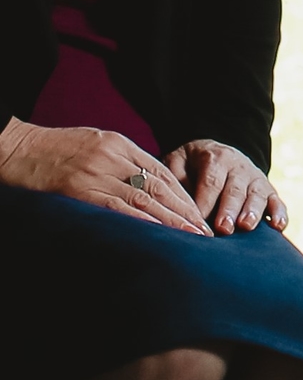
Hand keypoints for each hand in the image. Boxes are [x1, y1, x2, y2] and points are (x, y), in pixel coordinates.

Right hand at [0, 118, 206, 231]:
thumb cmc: (53, 149)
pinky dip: (141, 221)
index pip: (162, 171)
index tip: (200, 213)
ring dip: (171, 219)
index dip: (184, 195)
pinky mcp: (78, 188)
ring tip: (191, 236)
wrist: (14, 147)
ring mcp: (96, 171)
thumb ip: (120, 161)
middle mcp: (113, 155)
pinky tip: (157, 234)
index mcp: (119, 144)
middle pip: (159, 185)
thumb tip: (146, 186)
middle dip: (185, 209)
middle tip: (206, 230)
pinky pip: (116, 207)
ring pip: (144, 197)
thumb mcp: (94, 145)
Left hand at [166, 140, 286, 233]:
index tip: (197, 222)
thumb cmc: (191, 165)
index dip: (204, 203)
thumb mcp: (177, 162)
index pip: (210, 182)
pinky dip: (280, 214)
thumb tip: (177, 204)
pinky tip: (278, 226)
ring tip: (246, 226)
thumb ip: (175, 179)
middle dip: (229, 210)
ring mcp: (256, 178)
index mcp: (215, 158)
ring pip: (257, 195)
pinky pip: (277, 201)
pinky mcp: (269, 190)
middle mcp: (239, 167)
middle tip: (223, 228)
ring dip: (253, 211)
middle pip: (235, 190)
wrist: (217, 153)